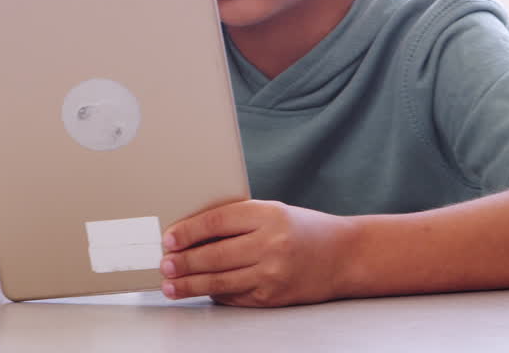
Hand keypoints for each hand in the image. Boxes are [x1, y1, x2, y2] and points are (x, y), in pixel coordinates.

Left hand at [159, 199, 353, 306]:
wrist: (344, 255)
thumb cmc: (303, 229)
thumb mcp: (272, 212)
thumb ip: (237, 219)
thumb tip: (191, 234)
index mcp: (267, 214)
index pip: (216, 221)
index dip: (188, 231)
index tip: (169, 239)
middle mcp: (270, 243)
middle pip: (214, 255)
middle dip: (184, 262)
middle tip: (164, 265)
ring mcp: (272, 273)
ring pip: (220, 281)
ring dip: (191, 284)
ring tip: (171, 284)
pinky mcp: (273, 297)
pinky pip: (235, 296)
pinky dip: (215, 294)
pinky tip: (201, 291)